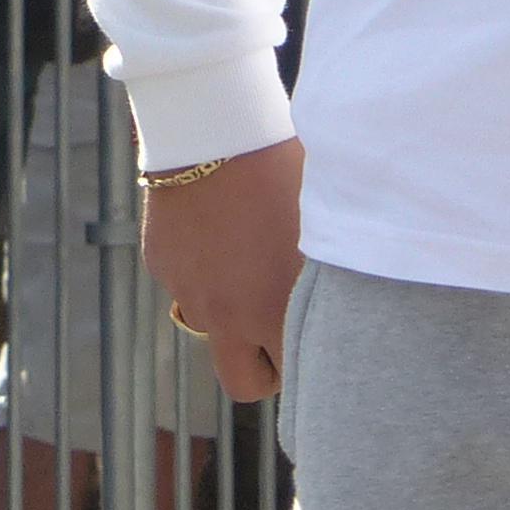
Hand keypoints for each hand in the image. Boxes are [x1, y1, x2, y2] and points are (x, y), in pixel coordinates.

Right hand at [143, 137, 303, 400]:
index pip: (291, 375)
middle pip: (241, 381)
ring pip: (211, 326)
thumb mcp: (324, 224)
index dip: (305, 362)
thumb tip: (347, 292)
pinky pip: (186, 283)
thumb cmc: (286, 169)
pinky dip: (203, 269)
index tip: (316, 339)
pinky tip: (222, 224)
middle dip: (263, 366)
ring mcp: (187, 291)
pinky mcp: (162, 263)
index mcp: (273, 311)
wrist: (216, 128)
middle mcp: (226, 315)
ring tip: (254, 253)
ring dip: (232, 310)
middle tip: (280, 328)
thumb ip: (328, 274)